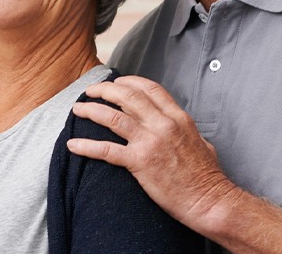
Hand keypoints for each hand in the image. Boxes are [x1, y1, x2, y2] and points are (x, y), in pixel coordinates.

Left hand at [67, 75, 236, 227]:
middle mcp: (163, 124)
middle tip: (91, 91)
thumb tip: (178, 127)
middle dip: (105, 90)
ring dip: (91, 110)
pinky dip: (87, 146)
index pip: (150, 89)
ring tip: (78, 109)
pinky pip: (106, 150)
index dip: (129, 82)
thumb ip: (186, 130)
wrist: (208, 200)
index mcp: (178, 118)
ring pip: (113, 117)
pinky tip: (73, 145)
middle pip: (128, 96)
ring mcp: (150, 142)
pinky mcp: (140, 162)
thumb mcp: (201, 142)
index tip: (116, 82)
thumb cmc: (207, 176)